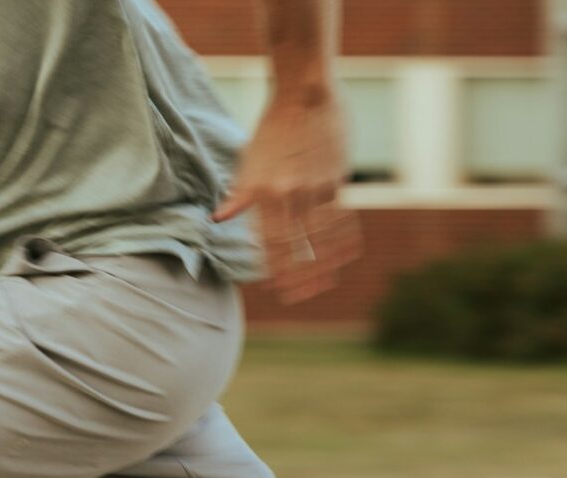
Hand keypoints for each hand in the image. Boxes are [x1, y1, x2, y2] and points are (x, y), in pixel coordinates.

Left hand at [213, 90, 361, 304]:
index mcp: (263, 190)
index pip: (268, 241)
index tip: (277, 288)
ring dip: (325, 263)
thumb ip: (241, 193)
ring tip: (327, 281)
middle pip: (294, 246)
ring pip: (321, 237)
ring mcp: (315, 188)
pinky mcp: (336, 180)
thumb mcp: (250, 159)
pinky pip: (341, 217)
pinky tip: (347, 253)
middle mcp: (288, 193)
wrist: (305, 93)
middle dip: (299, 276)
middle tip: (303, 296)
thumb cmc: (274, 125)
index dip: (273, 268)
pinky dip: (344, 238)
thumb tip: (220, 218)